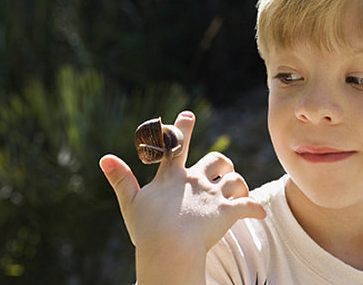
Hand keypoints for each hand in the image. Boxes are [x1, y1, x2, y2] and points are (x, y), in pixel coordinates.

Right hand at [99, 111, 265, 283]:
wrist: (168, 248)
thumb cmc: (147, 229)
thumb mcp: (130, 203)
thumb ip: (120, 179)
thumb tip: (104, 158)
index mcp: (173, 177)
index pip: (177, 146)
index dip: (183, 129)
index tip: (189, 114)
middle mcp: (196, 180)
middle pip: (217, 160)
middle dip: (222, 163)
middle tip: (223, 169)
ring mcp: (213, 195)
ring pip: (235, 179)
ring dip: (239, 185)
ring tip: (239, 193)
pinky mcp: (227, 212)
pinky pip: (247, 206)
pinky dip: (254, 209)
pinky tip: (258, 213)